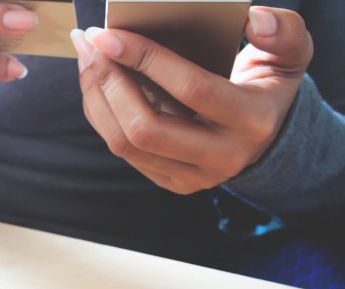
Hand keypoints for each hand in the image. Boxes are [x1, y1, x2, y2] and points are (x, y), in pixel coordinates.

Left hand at [71, 6, 313, 194]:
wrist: (268, 137)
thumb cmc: (268, 84)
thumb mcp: (288, 55)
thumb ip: (283, 32)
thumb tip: (253, 20)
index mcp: (251, 121)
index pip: (191, 89)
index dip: (146, 60)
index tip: (109, 35)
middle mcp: (222, 157)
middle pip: (145, 128)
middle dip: (108, 82)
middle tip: (90, 44)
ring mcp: (193, 176)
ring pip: (125, 143)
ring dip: (96, 97)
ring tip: (87, 58)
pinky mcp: (170, 181)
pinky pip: (122, 150)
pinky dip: (101, 113)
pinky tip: (95, 82)